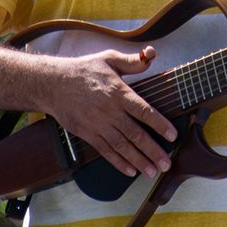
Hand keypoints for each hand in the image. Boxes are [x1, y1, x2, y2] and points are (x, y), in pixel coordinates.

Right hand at [41, 46, 176, 178]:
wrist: (53, 84)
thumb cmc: (84, 70)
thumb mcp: (108, 58)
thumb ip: (132, 61)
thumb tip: (152, 54)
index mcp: (118, 93)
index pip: (143, 111)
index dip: (159, 124)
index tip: (173, 136)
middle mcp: (109, 111)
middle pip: (135, 134)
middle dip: (153, 151)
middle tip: (167, 163)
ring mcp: (98, 125)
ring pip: (122, 146)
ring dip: (139, 161)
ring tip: (153, 172)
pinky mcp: (87, 134)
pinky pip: (105, 151)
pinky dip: (118, 162)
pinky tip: (131, 171)